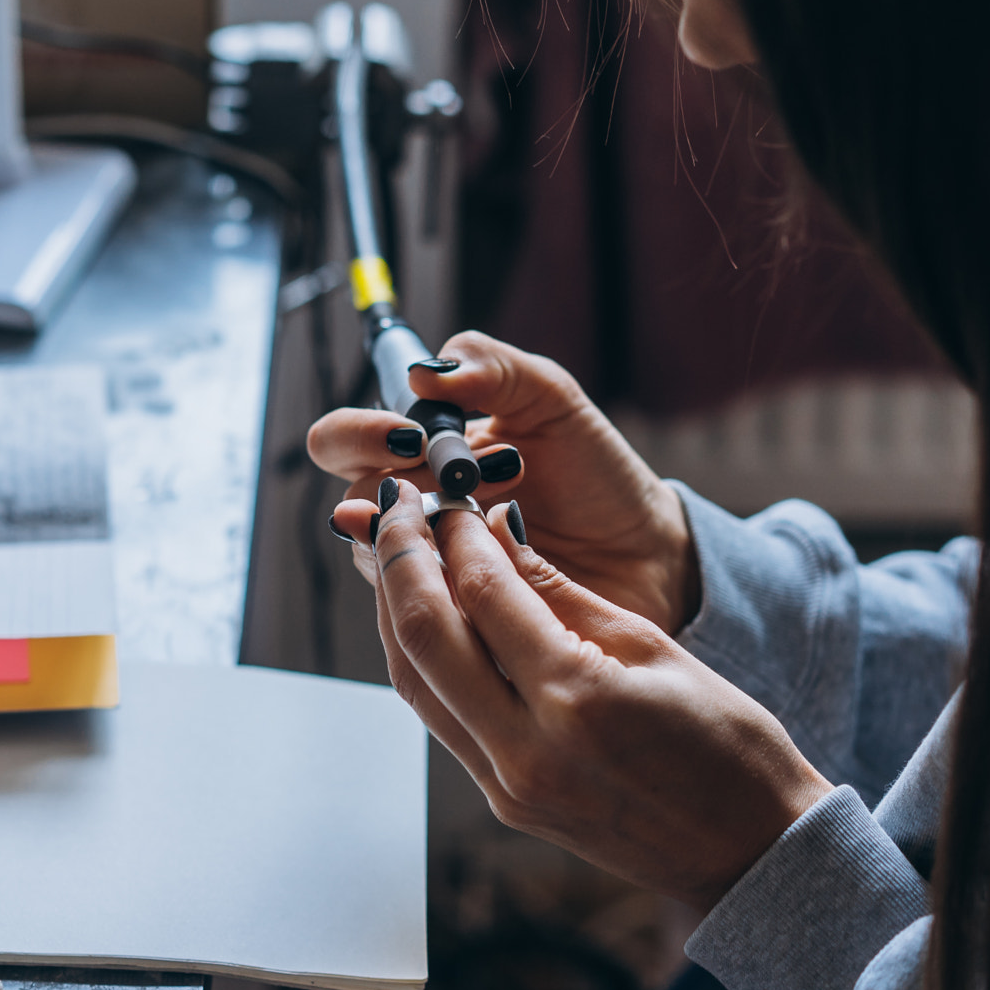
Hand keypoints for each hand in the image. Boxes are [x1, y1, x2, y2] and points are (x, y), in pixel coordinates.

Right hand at [308, 332, 698, 633]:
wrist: (649, 551)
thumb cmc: (596, 473)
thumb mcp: (552, 398)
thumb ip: (492, 367)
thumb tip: (425, 371)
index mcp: (419, 452)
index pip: (341, 441)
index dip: (358, 435)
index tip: (413, 438)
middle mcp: (412, 513)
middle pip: (353, 504)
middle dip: (402, 488)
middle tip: (465, 482)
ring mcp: (432, 571)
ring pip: (385, 564)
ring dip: (439, 539)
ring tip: (506, 519)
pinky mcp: (458, 622)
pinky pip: (428, 613)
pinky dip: (462, 586)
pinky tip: (512, 566)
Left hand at [334, 481, 830, 911]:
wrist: (750, 851)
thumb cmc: (726, 743)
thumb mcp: (651, 646)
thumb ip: (561, 593)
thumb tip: (496, 532)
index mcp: (575, 699)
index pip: (484, 592)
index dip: (458, 533)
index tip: (449, 495)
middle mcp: (525, 749)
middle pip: (423, 636)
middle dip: (399, 558)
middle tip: (398, 504)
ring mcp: (506, 786)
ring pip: (414, 681)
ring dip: (397, 607)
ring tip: (401, 549)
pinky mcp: (503, 803)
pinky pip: (441, 717)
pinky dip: (426, 657)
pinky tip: (431, 615)